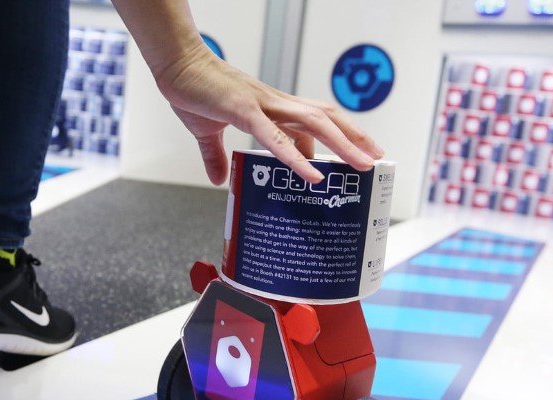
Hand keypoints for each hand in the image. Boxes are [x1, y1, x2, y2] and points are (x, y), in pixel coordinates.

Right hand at [155, 44, 383, 184]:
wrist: (176, 67)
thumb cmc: (195, 92)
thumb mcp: (207, 132)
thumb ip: (216, 156)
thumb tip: (219, 179)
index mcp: (271, 108)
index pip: (314, 121)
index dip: (338, 136)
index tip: (356, 155)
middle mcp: (276, 104)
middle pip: (326, 119)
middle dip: (354, 139)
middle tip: (376, 160)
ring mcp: (263, 106)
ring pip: (314, 124)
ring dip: (342, 145)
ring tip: (362, 166)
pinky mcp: (244, 112)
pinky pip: (276, 138)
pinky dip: (297, 157)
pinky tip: (313, 175)